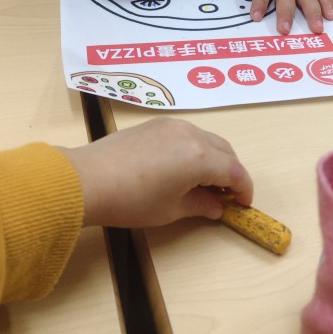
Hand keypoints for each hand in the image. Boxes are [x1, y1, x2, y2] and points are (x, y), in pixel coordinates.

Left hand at [60, 118, 252, 227]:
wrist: (88, 179)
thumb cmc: (133, 200)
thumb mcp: (171, 210)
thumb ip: (200, 205)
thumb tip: (217, 206)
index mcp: (201, 157)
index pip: (234, 171)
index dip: (244, 188)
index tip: (244, 204)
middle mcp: (192, 135)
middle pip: (224, 150)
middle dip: (231, 171)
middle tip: (227, 194)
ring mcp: (173, 125)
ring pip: (206, 139)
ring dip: (214, 158)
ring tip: (205, 181)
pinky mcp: (155, 123)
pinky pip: (187, 134)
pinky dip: (196, 149)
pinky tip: (183, 167)